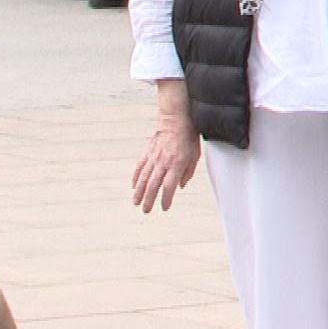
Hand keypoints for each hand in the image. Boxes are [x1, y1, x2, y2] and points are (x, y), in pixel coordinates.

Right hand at [132, 79, 200, 212]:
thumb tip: (180, 187)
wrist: (176, 117)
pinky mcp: (147, 151)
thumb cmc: (188, 136)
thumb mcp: (195, 156)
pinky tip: (133, 186)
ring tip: (135, 202)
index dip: (166, 199)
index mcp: (176, 164)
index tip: (164, 207)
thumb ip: (188, 173)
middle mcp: (163, 162)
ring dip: (138, 192)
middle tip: (146, 211)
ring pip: (143, 178)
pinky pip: (139, 166)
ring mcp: (153, 157)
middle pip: (153, 185)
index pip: (168, 187)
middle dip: (149, 200)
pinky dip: (135, 177)